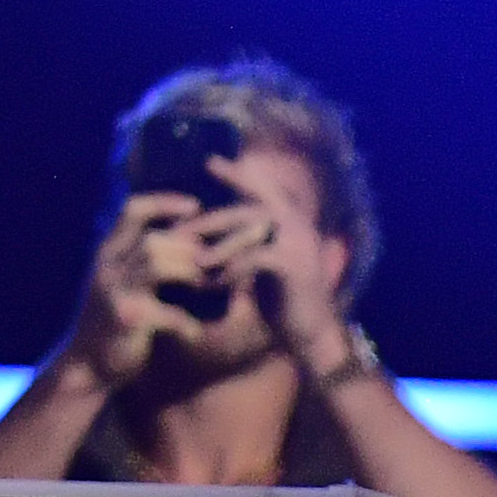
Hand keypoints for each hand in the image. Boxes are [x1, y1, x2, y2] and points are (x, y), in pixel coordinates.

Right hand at [58, 189, 220, 390]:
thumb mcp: (120, 284)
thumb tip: (188, 241)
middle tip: (214, 259)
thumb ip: (141, 262)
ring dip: (189, 272)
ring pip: (155, 263)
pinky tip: (194, 333)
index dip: (163, 202)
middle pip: (151, 239)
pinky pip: (164, 312)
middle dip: (188, 247)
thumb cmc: (113, 322)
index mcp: (107, 254)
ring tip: (206, 286)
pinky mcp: (124, 320)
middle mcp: (106, 267)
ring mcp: (113, 292)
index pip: (131, 211)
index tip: (195, 206)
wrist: (85, 366)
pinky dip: (185, 321)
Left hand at [199, 151, 360, 378]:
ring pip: (249, 229)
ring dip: (216, 242)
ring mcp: (298, 243)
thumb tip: (213, 229)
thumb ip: (247, 242)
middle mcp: (298, 226)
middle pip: (249, 206)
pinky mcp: (294, 266)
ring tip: (189, 257)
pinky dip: (229, 270)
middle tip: (182, 220)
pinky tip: (209, 283)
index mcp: (291, 221)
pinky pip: (254, 259)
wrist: (314, 335)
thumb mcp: (264, 264)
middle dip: (213, 214)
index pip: (262, 188)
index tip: (210, 161)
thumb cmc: (284, 301)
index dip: (238, 174)